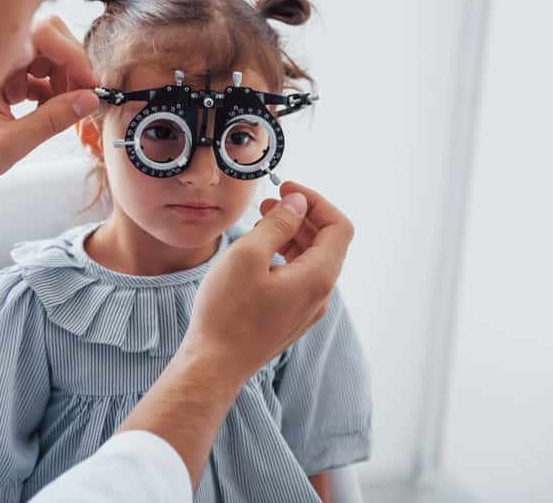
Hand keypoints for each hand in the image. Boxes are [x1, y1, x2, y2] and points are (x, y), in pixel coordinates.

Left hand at [0, 15, 100, 193]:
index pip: (42, 35)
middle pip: (49, 37)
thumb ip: (51, 121)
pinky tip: (48, 111)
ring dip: (64, 79)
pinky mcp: (7, 78)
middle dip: (71, 65)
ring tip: (62, 109)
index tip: (89, 84)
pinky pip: (40, 72)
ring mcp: (2, 65)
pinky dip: (53, 90)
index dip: (72, 55)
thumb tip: (89, 100)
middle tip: (83, 96)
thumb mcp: (9, 144)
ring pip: (48, 54)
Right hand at [184, 182, 354, 384]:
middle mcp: (319, 295)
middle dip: (301, 216)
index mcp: (318, 277)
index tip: (287, 189)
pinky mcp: (289, 318)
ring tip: (260, 222)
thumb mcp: (249, 255)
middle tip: (269, 201)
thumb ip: (278, 224)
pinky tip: (257, 253)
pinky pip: (297, 278)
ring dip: (291, 235)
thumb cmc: (226, 312)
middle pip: (326, 243)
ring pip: (311, 261)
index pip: (339, 226)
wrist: (214, 364)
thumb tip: (298, 203)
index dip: (316, 201)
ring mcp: (306, 309)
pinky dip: (284, 256)